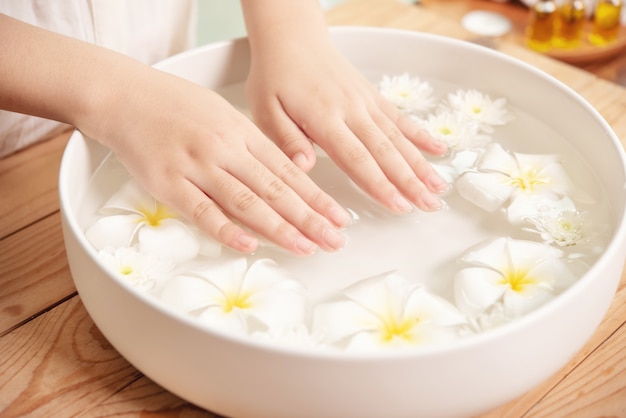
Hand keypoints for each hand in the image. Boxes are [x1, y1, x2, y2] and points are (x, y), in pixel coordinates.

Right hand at [94, 67, 350, 255]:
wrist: (125, 96)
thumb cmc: (176, 107)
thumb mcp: (223, 115)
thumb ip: (252, 146)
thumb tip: (284, 174)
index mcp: (242, 133)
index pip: (289, 171)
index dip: (317, 198)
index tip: (339, 218)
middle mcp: (225, 149)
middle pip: (275, 189)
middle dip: (309, 218)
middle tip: (335, 241)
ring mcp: (197, 166)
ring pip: (246, 202)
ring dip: (279, 228)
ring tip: (305, 247)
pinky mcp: (168, 182)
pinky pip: (202, 210)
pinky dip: (227, 230)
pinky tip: (249, 245)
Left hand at [242, 1, 448, 213]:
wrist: (291, 37)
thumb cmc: (276, 75)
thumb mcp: (266, 110)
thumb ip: (287, 140)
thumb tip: (304, 168)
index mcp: (324, 118)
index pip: (357, 158)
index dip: (379, 185)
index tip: (398, 205)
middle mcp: (351, 110)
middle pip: (385, 152)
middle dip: (409, 181)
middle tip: (429, 204)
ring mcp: (365, 102)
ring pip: (398, 137)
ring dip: (420, 164)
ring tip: (438, 187)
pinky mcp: (371, 96)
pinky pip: (400, 118)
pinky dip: (420, 135)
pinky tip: (438, 150)